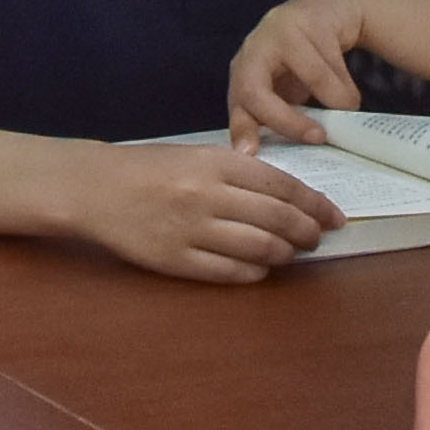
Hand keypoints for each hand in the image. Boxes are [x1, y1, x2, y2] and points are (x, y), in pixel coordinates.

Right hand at [78, 136, 344, 285]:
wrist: (96, 189)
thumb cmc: (149, 168)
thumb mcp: (195, 156)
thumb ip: (237, 172)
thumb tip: (285, 196)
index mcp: (215, 162)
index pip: (281, 185)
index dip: (314, 203)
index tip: (333, 216)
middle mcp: (207, 195)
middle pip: (276, 218)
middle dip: (306, 231)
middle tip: (318, 238)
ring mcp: (191, 230)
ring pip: (257, 247)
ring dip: (284, 254)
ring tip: (292, 254)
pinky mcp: (175, 260)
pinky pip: (227, 272)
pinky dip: (253, 273)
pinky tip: (262, 270)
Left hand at [228, 0, 386, 139]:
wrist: (330, 8)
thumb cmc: (304, 59)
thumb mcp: (287, 90)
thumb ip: (280, 116)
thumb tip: (287, 165)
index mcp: (243, 71)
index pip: (237, 104)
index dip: (242, 129)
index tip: (250, 154)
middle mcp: (252, 50)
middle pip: (256, 92)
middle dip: (286, 120)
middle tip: (318, 137)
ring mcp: (277, 30)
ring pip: (309, 75)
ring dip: (335, 99)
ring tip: (349, 111)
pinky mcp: (307, 18)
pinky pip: (330, 59)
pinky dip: (345, 83)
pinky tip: (350, 90)